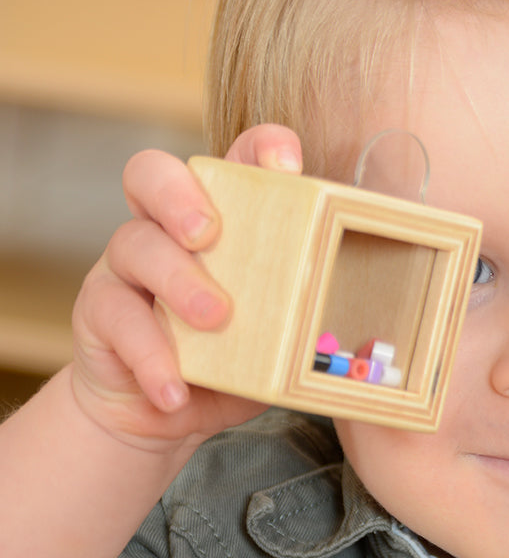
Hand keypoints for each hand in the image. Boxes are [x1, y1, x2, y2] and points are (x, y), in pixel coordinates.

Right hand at [69, 124, 303, 454]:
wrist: (161, 409)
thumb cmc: (229, 362)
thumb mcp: (273, 339)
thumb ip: (301, 323)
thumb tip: (359, 338)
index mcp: (219, 221)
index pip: (232, 162)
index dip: (256, 148)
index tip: (287, 164)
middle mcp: (165, 229)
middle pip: (153, 175)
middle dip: (182, 196)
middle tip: (209, 233)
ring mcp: (126, 266)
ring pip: (136, 244)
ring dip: (178, 281)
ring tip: (214, 319)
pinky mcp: (100, 312)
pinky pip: (118, 321)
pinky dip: (151, 357)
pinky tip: (175, 390)